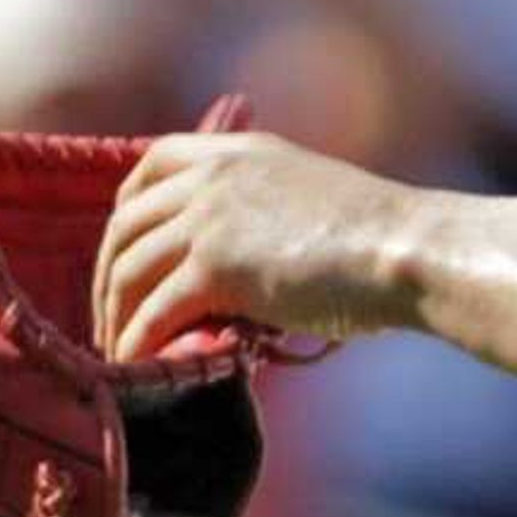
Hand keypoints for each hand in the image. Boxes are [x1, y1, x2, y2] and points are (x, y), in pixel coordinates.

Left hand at [94, 129, 430, 357]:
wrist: (408, 252)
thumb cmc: (382, 240)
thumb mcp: (312, 200)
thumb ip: (263, 218)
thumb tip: (232, 277)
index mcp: (242, 150)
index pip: (154, 163)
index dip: (126, 208)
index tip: (123, 248)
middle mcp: (217, 174)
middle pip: (127, 223)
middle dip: (108, 274)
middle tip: (110, 316)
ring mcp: (211, 217)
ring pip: (130, 269)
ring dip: (115, 315)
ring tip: (118, 351)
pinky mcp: (216, 266)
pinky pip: (155, 311)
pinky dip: (138, 342)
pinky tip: (137, 365)